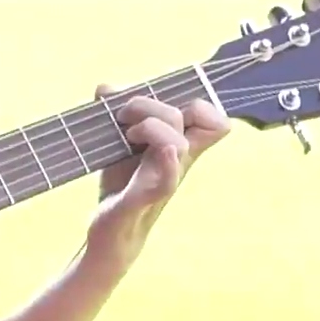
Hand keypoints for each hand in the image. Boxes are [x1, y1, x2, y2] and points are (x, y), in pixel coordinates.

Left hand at [88, 83, 231, 261]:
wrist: (110, 232)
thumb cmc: (123, 186)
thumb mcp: (120, 144)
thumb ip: (115, 113)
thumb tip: (105, 88)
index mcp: (179, 145)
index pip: (214, 119)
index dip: (196, 102)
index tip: (155, 103)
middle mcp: (178, 161)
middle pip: (196, 119)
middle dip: (154, 105)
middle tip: (124, 116)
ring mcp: (164, 180)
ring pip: (180, 145)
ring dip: (151, 127)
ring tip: (126, 136)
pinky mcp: (142, 199)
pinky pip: (166, 181)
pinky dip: (165, 162)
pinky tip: (160, 150)